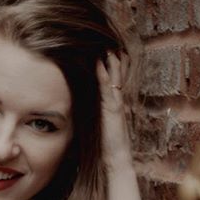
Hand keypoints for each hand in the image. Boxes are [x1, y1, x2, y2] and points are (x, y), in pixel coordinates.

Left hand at [96, 51, 132, 168]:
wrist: (116, 157)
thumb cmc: (106, 144)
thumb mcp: (99, 125)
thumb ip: (94, 115)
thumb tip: (83, 110)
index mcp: (113, 104)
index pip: (113, 80)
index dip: (111, 67)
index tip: (106, 51)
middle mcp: (116, 101)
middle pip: (116, 75)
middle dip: (113, 59)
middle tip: (109, 42)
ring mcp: (116, 104)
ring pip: (114, 78)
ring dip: (110, 62)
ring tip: (107, 46)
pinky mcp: (113, 109)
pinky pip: (108, 88)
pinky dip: (104, 75)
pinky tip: (100, 64)